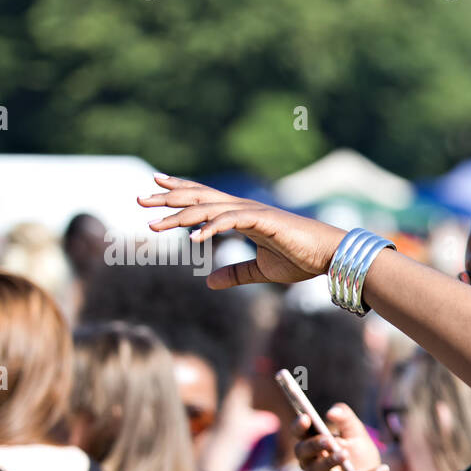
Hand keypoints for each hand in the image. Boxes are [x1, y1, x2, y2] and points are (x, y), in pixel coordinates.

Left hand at [139, 174, 345, 287]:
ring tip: (155, 222)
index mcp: (243, 216)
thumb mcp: (262, 271)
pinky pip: (231, 220)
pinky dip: (211, 227)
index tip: (155, 189)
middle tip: (140, 199)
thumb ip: (235, 274)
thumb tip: (208, 282)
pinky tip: (193, 237)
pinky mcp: (264, 221)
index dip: (179, 192)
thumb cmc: (302, 260)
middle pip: (199, 197)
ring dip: (181, 214)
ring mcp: (253, 212)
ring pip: (209, 207)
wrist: (330, 256)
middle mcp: (244, 209)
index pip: (205, 199)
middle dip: (168, 197)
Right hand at [291, 404, 388, 470]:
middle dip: (314, 445)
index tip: (306, 417)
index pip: (299, 433)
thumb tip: (331, 412)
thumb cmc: (360, 456)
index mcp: (313, 444)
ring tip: (344, 454)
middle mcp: (310, 463)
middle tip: (329, 439)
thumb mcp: (357, 434)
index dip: (299, 426)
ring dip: (330, 462)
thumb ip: (346, 420)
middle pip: (302, 453)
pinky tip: (383, 469)